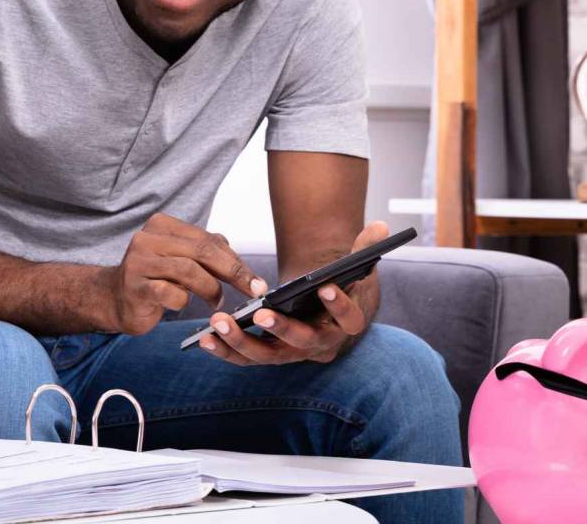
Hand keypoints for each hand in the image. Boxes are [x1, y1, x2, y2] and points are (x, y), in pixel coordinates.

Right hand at [101, 213, 264, 335]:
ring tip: (215, 302)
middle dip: (233, 273)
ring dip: (210, 289)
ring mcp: (138, 262)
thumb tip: (241, 262)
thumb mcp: (181, 259)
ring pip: (189, 271)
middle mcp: (147, 238)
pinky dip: (184, 301)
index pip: (209, 239)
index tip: (256, 282)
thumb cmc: (154, 279)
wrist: (115, 299)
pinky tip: (182, 304)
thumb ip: (206, 252)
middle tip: (252, 291)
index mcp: (162, 225)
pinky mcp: (135, 287)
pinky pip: (171, 293)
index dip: (236, 261)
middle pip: (202, 251)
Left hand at [195, 221, 387, 365]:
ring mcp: (292, 353)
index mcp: (346, 324)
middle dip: (281, 330)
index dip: (340, 306)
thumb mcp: (357, 267)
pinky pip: (246, 358)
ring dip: (242, 343)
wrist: (322, 307)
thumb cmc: (338, 285)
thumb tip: (381, 228)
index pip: (349, 320)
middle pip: (302, 343)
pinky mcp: (268, 354)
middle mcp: (320, 344)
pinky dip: (225, 351)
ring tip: (218, 324)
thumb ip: (366, 248)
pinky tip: (204, 339)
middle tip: (262, 314)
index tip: (327, 288)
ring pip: (267, 356)